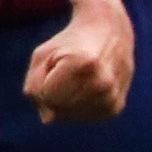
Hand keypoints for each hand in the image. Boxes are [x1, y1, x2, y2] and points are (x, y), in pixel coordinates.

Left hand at [24, 0, 133, 123]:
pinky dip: (78, 107)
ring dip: (66, 101)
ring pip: (70, 116)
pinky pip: (84, 118)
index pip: (46, 96)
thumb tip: (48, 119)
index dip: (43, 82)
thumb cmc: (69, 43)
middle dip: (54, 92)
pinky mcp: (116, 106)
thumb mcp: (43, 54)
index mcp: (82, 64)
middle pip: (58, 108)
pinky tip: (86, 88)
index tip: (55, 64)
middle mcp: (102, 82)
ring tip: (78, 78)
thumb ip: (35, 85)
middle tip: (68, 70)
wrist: (109, 32)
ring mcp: (112, 96)